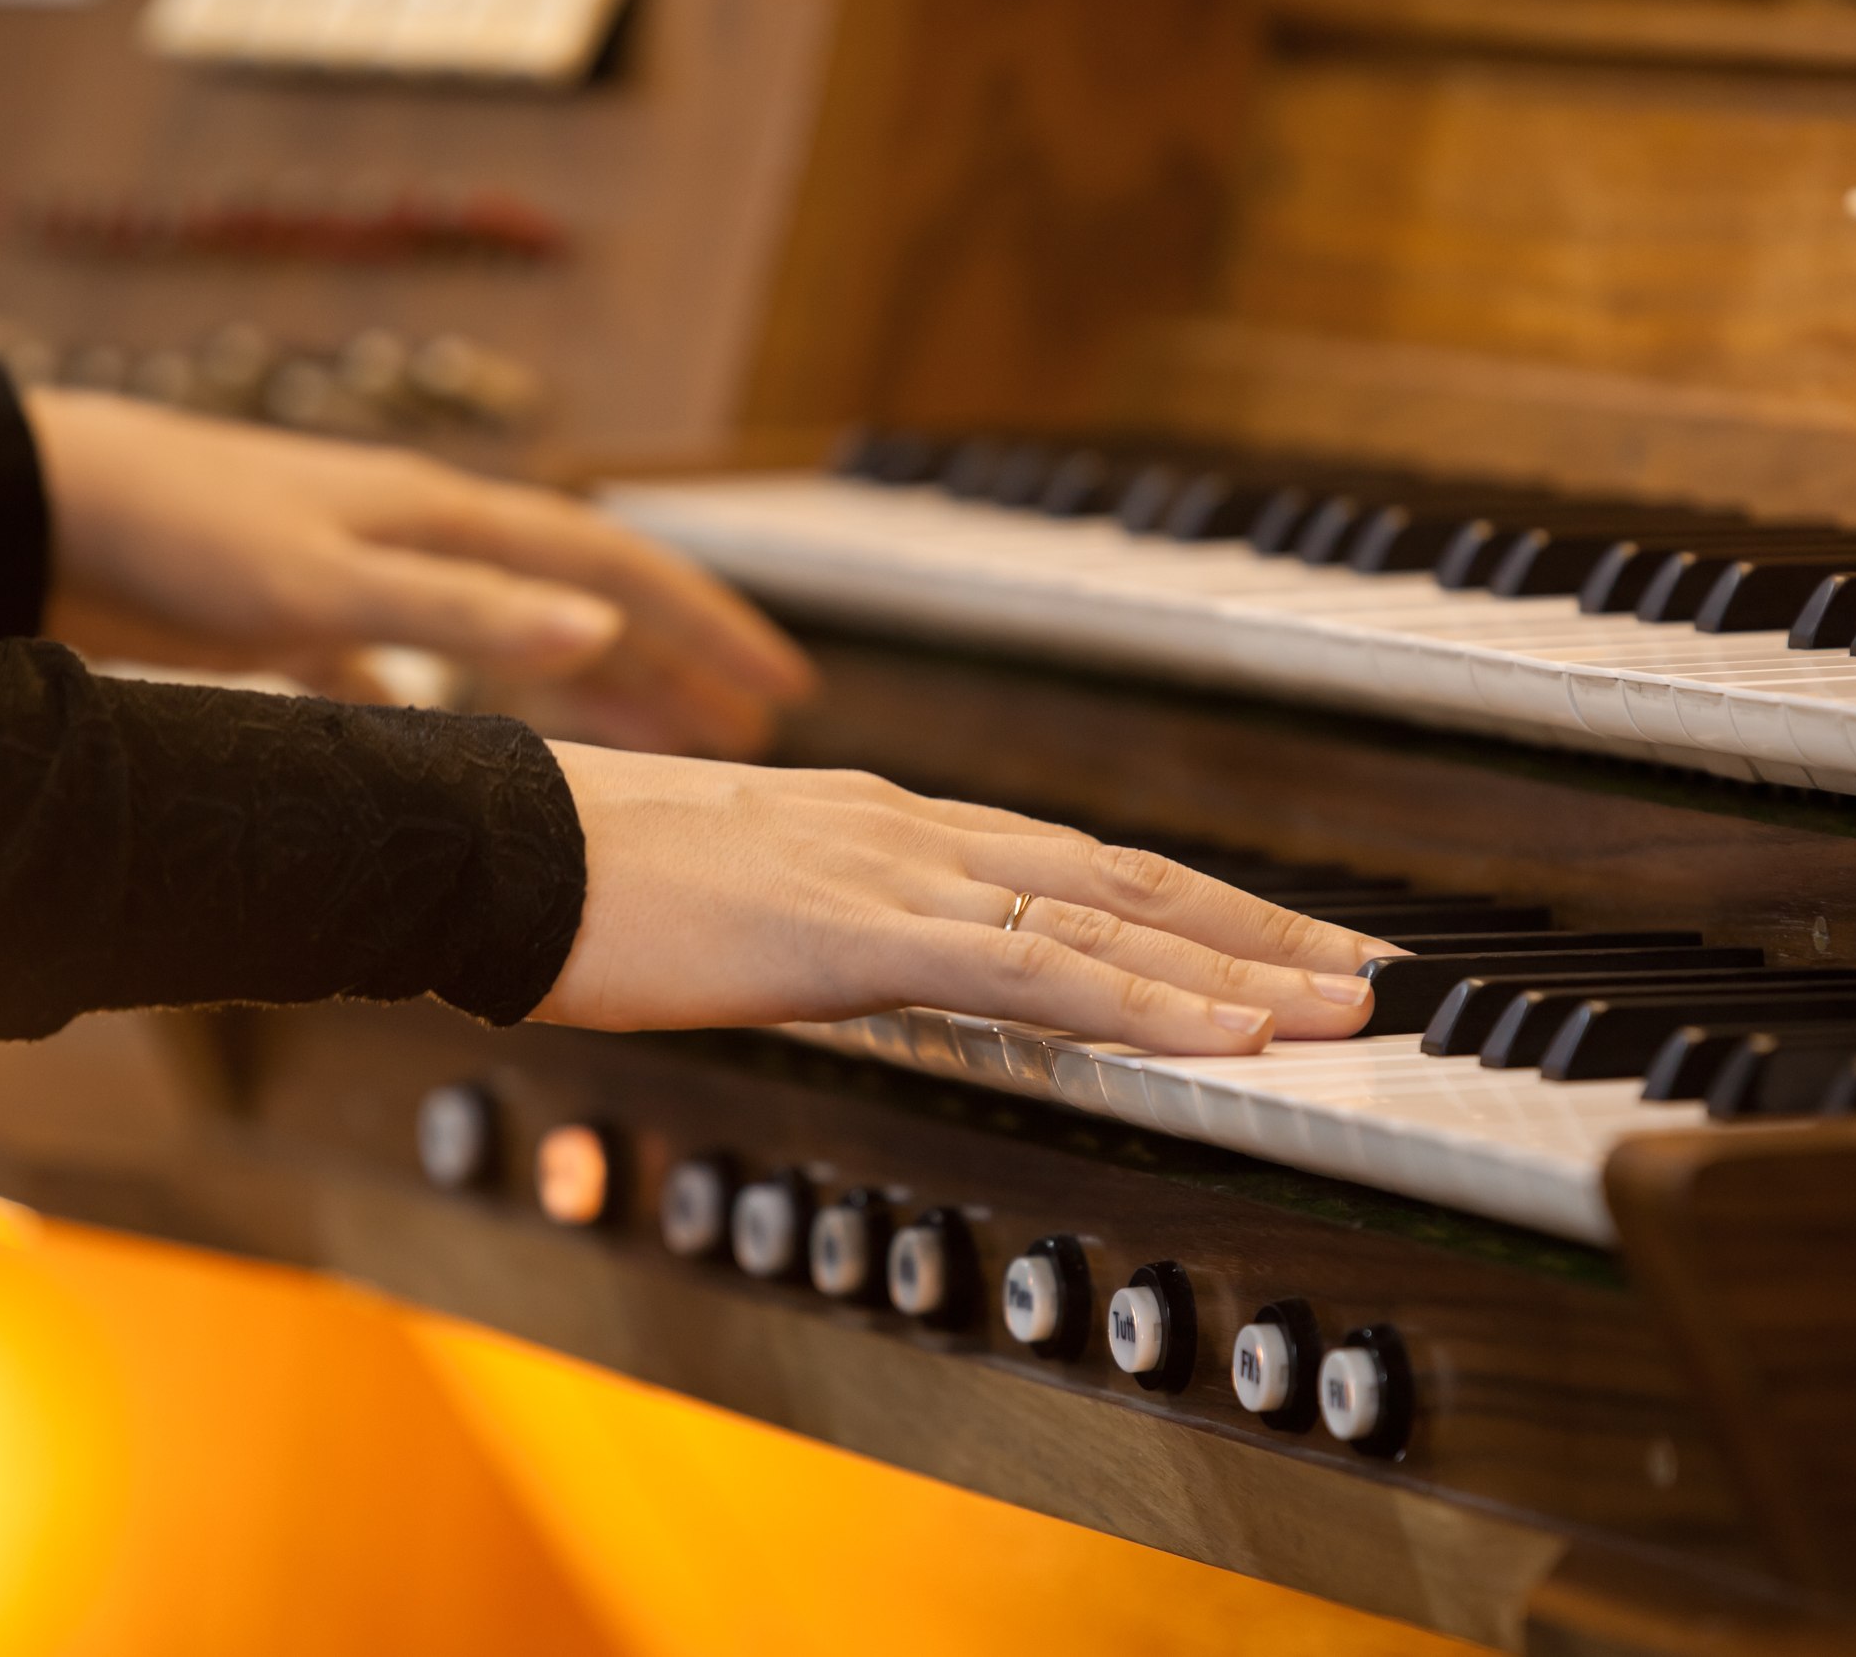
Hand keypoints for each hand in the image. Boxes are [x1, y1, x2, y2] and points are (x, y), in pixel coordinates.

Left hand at [20, 388, 813, 756]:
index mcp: (450, 522)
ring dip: (595, 691)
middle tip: (759, 729)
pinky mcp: (312, 620)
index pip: (617, 574)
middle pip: (586, 607)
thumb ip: (462, 616)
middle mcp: (428, 541)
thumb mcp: (326, 585)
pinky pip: (433, 674)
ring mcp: (374, 578)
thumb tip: (599, 642)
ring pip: (520, 641)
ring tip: (666, 745)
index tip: (783, 685)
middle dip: (677, 666)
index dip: (707, 630)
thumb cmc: (177, 533)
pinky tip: (490, 757)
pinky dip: (481, 712)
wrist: (42, 505)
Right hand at [532, 746, 1397, 1052]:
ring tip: (1342, 1004)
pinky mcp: (860, 922)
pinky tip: (1225, 1029)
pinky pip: (1034, 964)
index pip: (1071, 866)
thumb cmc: (582, 881)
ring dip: (1237, 964)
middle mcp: (913, 830)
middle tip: (1363, 968)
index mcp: (884, 826)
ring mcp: (893, 866)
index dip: (1184, 907)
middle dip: (1255, 928)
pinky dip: (1143, 995)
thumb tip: (859, 971)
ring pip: (1108, 915)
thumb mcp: (729, 908)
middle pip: (1124, 876)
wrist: (492, 842)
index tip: (1270, 945)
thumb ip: (818, 931)